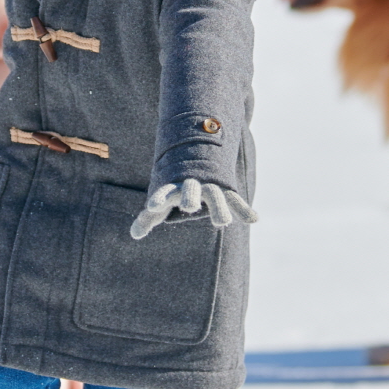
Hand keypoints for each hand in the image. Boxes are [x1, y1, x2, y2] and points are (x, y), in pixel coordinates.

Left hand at [129, 179, 258, 239]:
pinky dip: (244, 209)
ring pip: (215, 196)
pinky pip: (235, 200)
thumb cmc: (177, 186)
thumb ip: (149, 218)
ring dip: (219, 208)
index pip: (164, 193)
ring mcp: (210, 186)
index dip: (159, 199)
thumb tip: (134, 235)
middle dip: (190, 197)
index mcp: (174, 187)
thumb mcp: (163, 199)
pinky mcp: (225, 190)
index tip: (153, 206)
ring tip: (223, 223)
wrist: (200, 153)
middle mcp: (192, 185)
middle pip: (191, 190)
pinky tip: (253, 219)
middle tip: (189, 207)